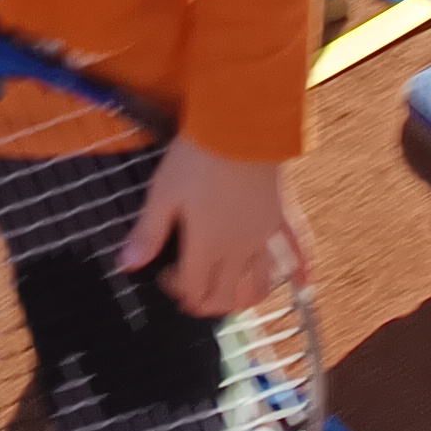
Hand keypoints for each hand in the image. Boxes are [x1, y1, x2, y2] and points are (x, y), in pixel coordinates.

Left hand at [118, 137, 308, 317]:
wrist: (240, 127)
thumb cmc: (196, 158)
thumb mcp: (162, 193)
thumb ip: (148, 233)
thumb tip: (126, 266)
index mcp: (207, 247)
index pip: (194, 290)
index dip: (178, 292)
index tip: (165, 275)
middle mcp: (239, 251)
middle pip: (227, 296)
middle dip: (208, 303)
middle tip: (193, 290)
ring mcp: (266, 236)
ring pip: (261, 284)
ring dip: (246, 298)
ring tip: (232, 293)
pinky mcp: (284, 218)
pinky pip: (299, 251)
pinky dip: (302, 271)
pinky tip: (304, 282)